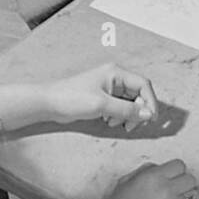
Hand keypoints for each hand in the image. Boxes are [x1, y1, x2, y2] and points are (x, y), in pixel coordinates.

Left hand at [44, 63, 158, 130]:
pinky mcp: (103, 97)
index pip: (144, 85)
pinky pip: (120, 106)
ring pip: (130, 102)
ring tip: (115, 124)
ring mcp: (109, 88)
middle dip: (137, 111)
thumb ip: (127, 110)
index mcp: (116, 73)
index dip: (150, 102)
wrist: (49, 103)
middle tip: (131, 126)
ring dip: (128, 115)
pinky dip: (119, 116)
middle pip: (138, 95)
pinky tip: (109, 121)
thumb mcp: (102, 105)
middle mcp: (115, 78)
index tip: (150, 118)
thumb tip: (148, 114)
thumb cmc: (72, 99)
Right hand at [93, 159, 198, 198]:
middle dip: (183, 184)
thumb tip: (157, 167)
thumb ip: (143, 172)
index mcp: (152, 177)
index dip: (175, 172)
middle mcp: (166, 190)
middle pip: (190, 179)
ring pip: (194, 196)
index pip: (179, 165)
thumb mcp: (123, 184)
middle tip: (174, 193)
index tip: (172, 178)